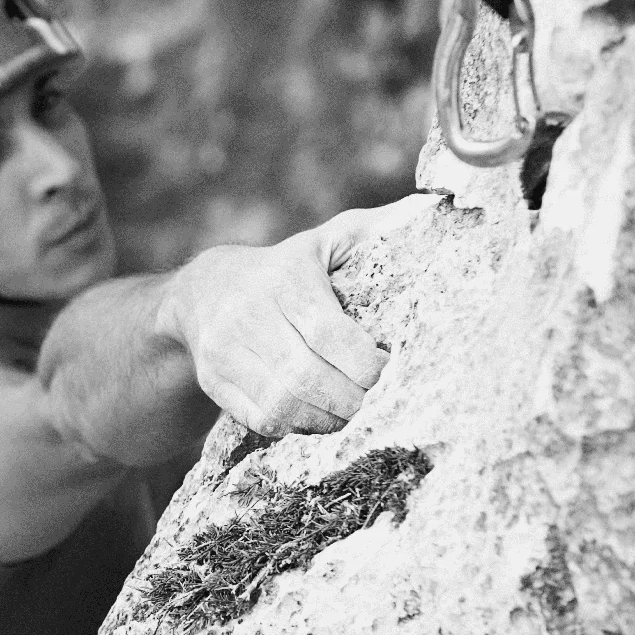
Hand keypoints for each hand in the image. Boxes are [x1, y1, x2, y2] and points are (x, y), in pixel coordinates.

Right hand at [159, 195, 437, 436]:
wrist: (201, 293)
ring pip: (284, 405)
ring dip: (327, 419)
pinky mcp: (214, 381)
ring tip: (351, 414)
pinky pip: (261, 419)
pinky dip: (296, 426)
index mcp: (285, 280)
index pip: (330, 335)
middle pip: (308, 378)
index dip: (367, 365)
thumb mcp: (325, 242)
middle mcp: (249, 315)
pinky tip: (317, 417)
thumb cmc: (285, 268)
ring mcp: (226, 351)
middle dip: (352, 400)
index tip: (391, 371)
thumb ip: (376, 229)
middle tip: (378, 404)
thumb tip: (433, 207)